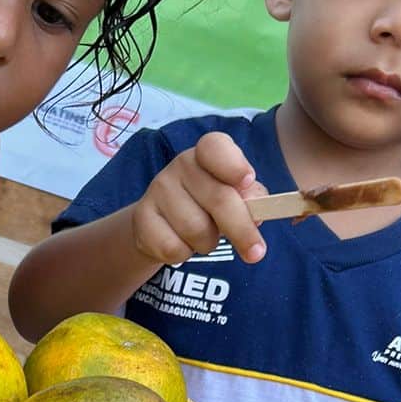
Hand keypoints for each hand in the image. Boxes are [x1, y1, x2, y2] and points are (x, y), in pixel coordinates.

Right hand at [131, 132, 267, 267]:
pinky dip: (184, 254)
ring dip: (208, 243)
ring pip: (197, 230)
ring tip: (204, 237)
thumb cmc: (207, 205)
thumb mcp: (234, 197)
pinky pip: (173, 247)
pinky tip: (181, 243)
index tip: (248, 182)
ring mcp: (158, 189)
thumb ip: (251, 199)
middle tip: (256, 254)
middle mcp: (182, 165)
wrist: (161, 223)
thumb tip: (258, 210)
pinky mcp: (142, 217)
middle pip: (219, 200)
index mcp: (207, 154)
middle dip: (242, 230)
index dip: (234, 165)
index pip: (216, 147)